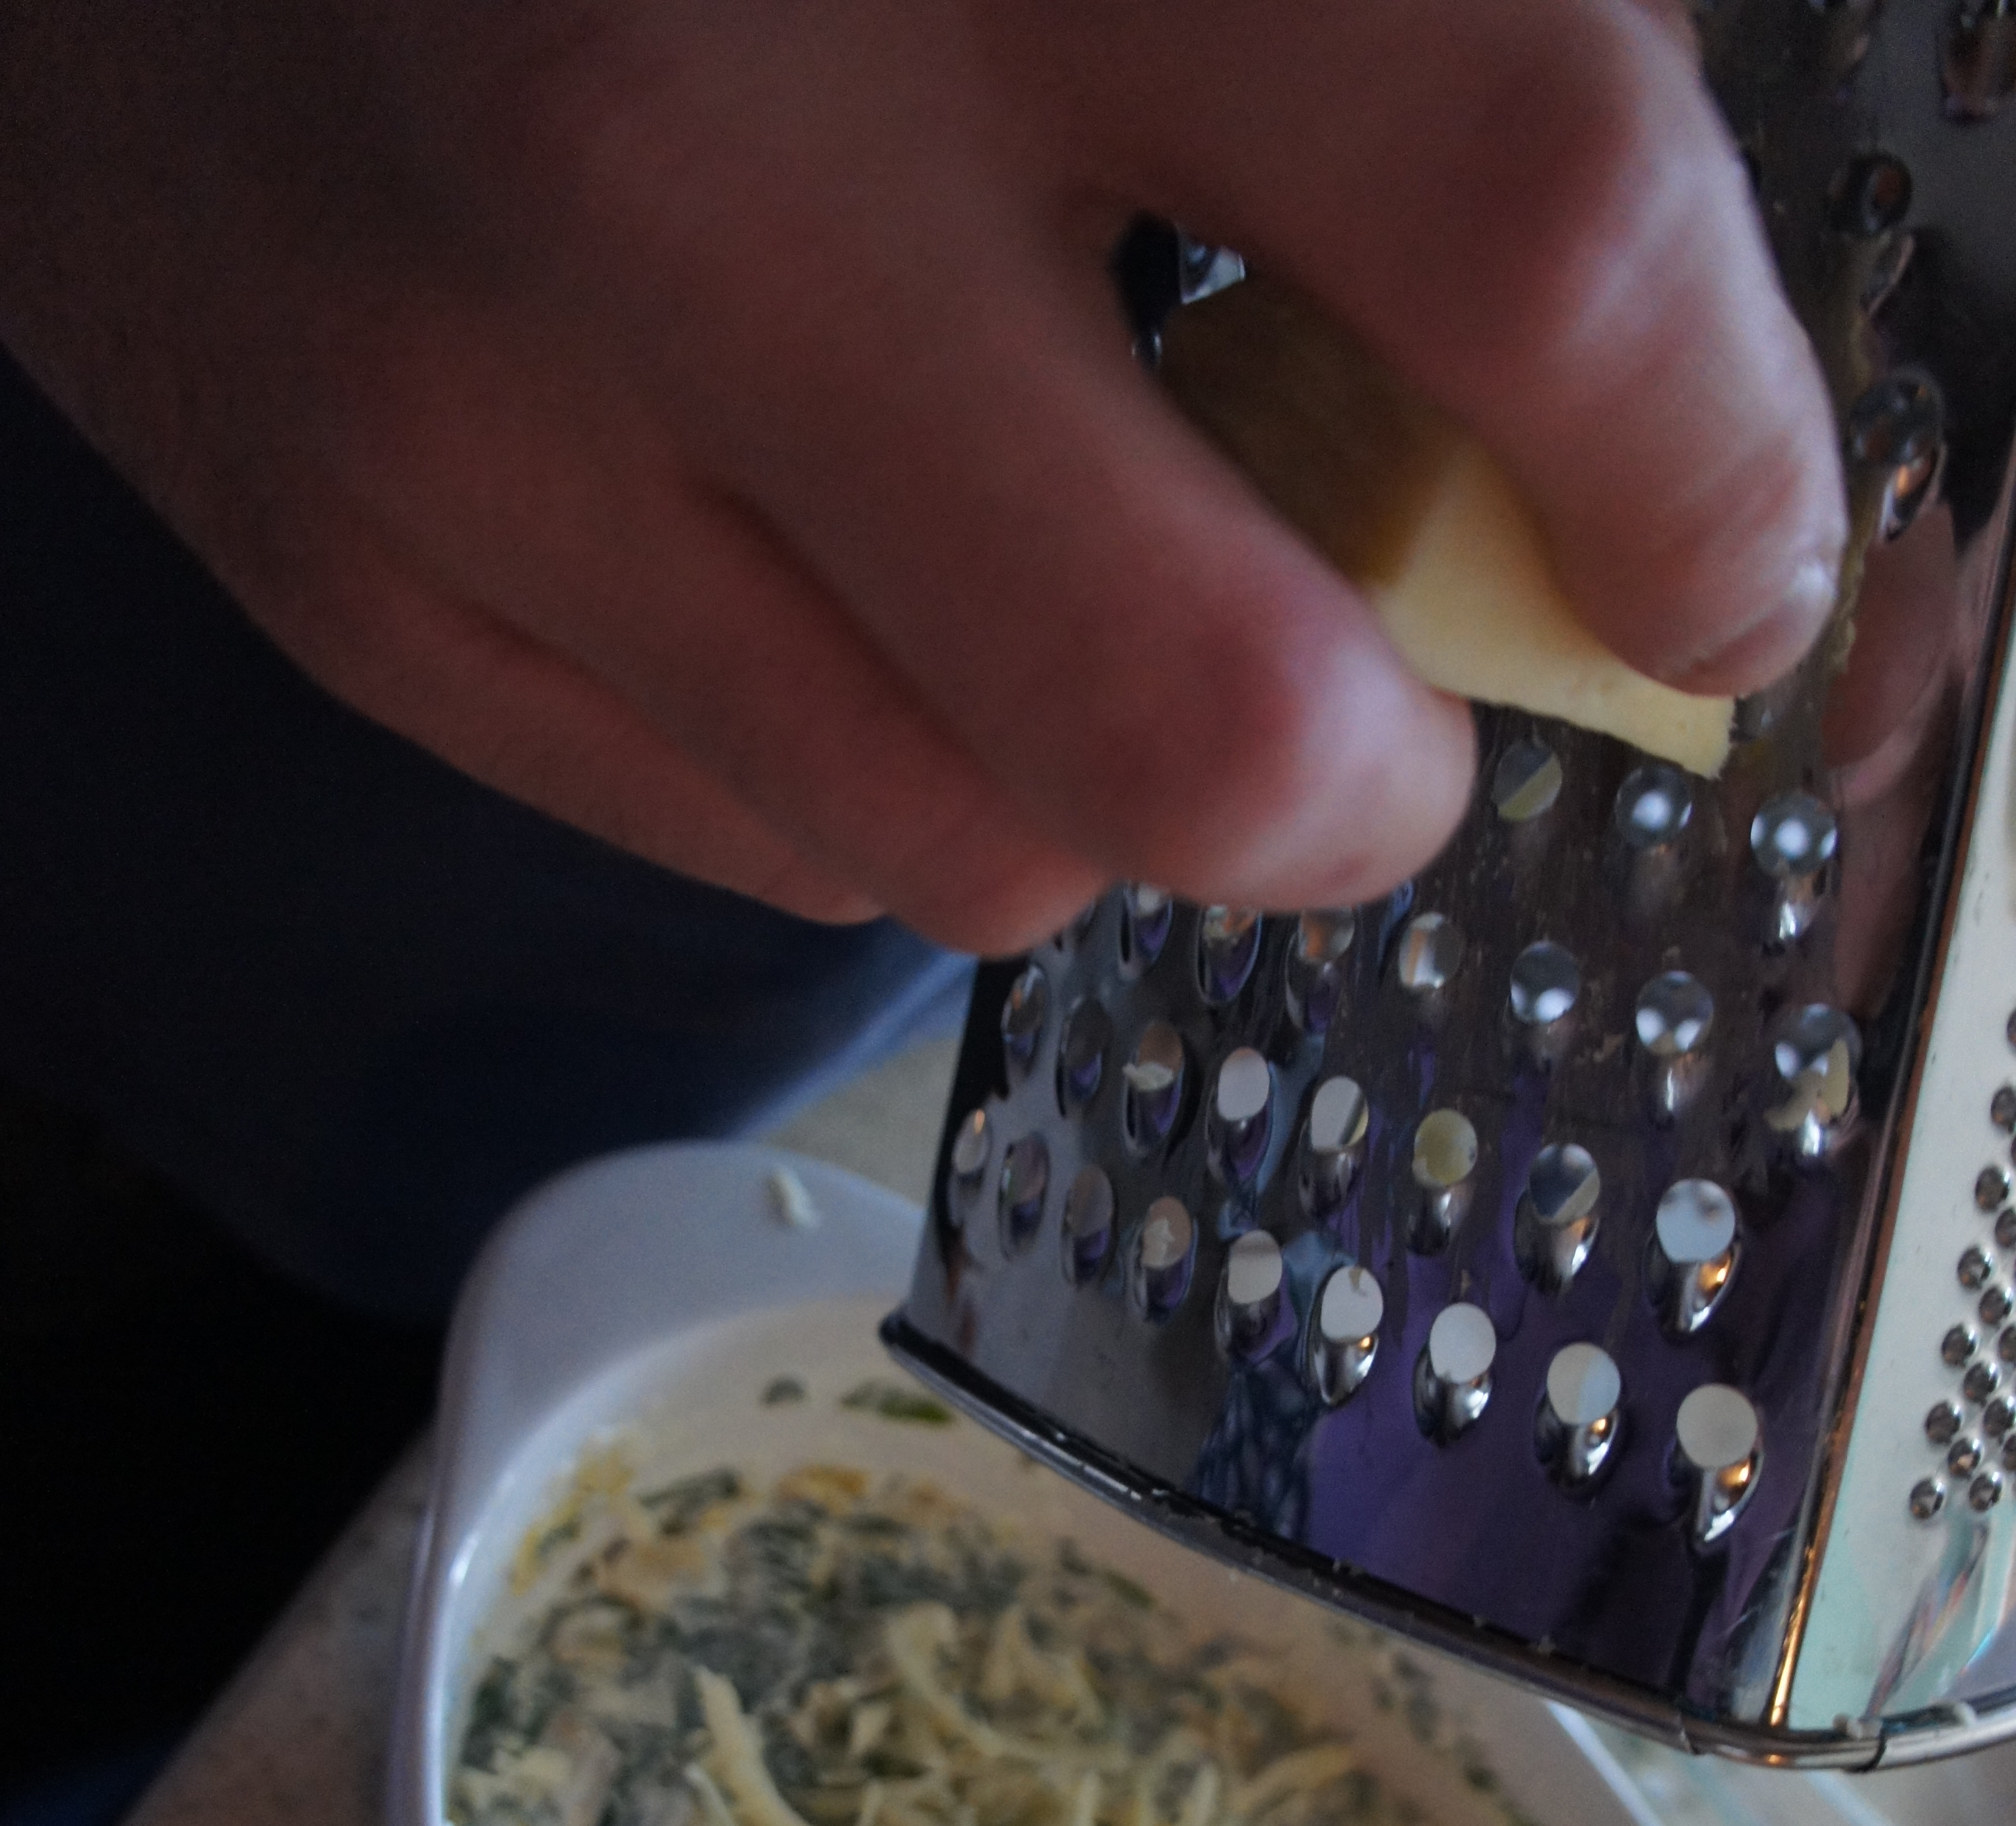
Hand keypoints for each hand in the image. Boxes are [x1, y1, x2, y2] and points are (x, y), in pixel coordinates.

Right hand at [0, 0, 1845, 949]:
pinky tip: (818, 567)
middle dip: (1372, 787)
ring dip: (1098, 782)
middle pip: (1209, 725)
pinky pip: (769, 849)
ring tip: (1048, 586)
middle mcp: (701, 156)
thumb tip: (1606, 406)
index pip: (1514, 214)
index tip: (1712, 552)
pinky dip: (878, 765)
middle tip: (1390, 725)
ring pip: (980, 856)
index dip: (1690, 454)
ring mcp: (491, 409)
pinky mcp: (366, 579)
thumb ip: (1368, 74)